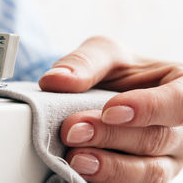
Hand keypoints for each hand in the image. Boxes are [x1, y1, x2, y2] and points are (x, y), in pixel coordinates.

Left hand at [39, 36, 182, 182]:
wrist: (111, 93)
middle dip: (111, 137)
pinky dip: (105, 181)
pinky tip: (80, 173)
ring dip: (110, 168)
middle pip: (155, 139)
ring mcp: (166, 157)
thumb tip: (54, 80)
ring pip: (148, 171)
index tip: (110, 111)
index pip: (179, 102)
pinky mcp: (143, 175)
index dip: (148, 108)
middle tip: (72, 131)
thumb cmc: (117, 70)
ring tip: (75, 159)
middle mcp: (179, 128)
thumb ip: (84, 63)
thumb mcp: (104, 53)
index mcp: (180, 88)